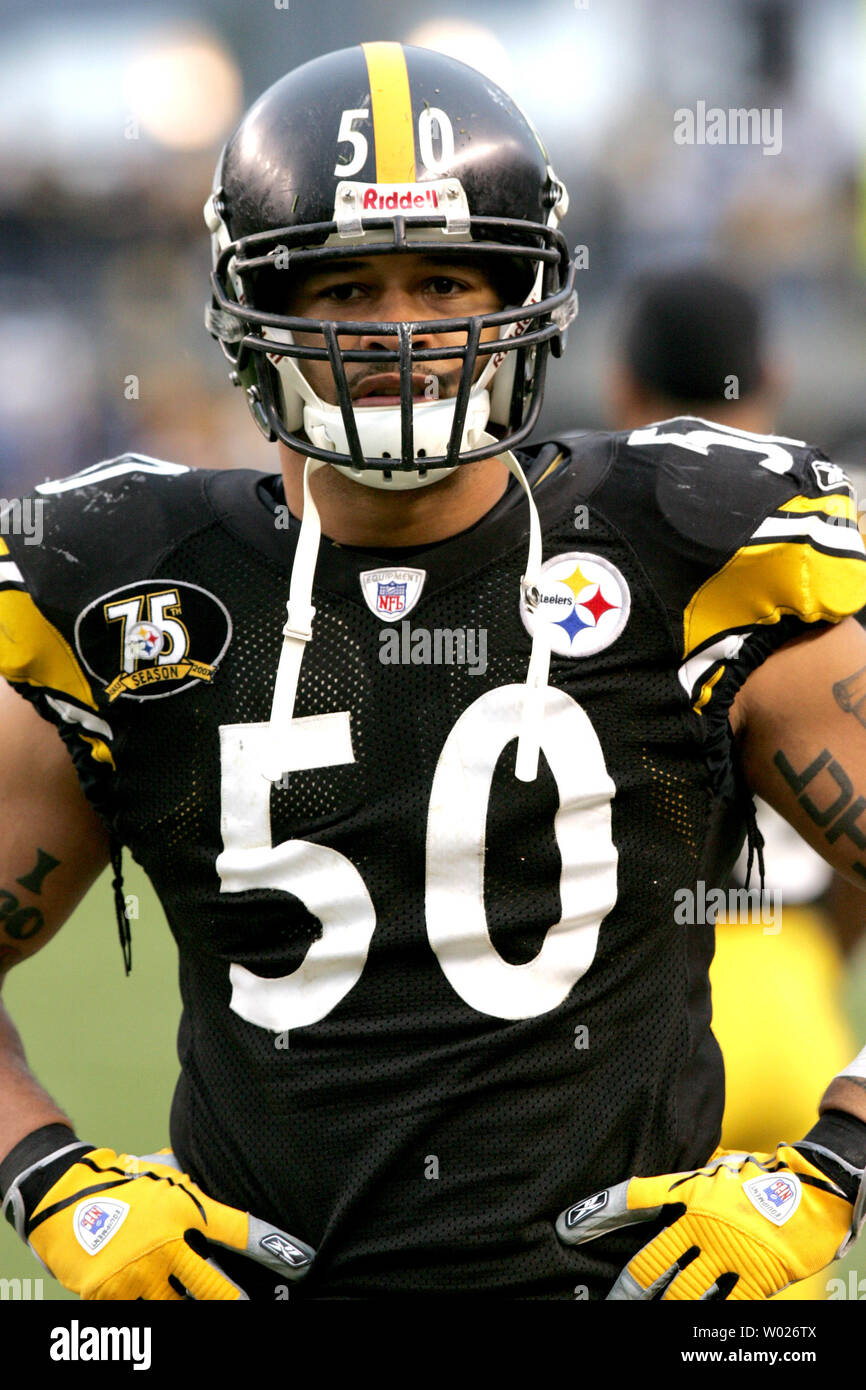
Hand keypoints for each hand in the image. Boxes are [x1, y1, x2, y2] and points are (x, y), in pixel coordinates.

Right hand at [18, 1146, 314, 1299]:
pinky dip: (153, 1314)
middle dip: (236, 1303)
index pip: (240, 1231)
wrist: (59, 1194)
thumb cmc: (120, 1182)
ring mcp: (138, 1274)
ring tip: (204, 1305)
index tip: (303, 1261)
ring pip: (181, 1311)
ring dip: (190, 1309)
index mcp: (184, 1209)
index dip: (274, 1248)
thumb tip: (226, 1201)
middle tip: (250, 1308)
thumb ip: (195, 1195)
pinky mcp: (112, 1296)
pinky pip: (144, 1318)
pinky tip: (157, 1305)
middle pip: (216, 1289)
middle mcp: (166, 1244)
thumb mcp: (164, 1177)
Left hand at [555, 1144, 860, 1299]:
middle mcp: (701, 1222)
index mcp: (690, 1193)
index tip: (565, 1228)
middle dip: (626, 1290)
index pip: (631, 1199)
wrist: (815, 1191)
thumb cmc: (761, 1181)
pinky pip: (720, 1306)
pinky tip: (686, 1324)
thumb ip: (678, 1192)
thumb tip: (643, 1203)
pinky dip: (701, 1317)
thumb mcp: (712, 1176)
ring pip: (679, 1293)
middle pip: (650, 1262)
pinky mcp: (753, 1277)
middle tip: (609, 1303)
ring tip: (640, 1315)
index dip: (595, 1215)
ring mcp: (727, 1251)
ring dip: (658, 1308)